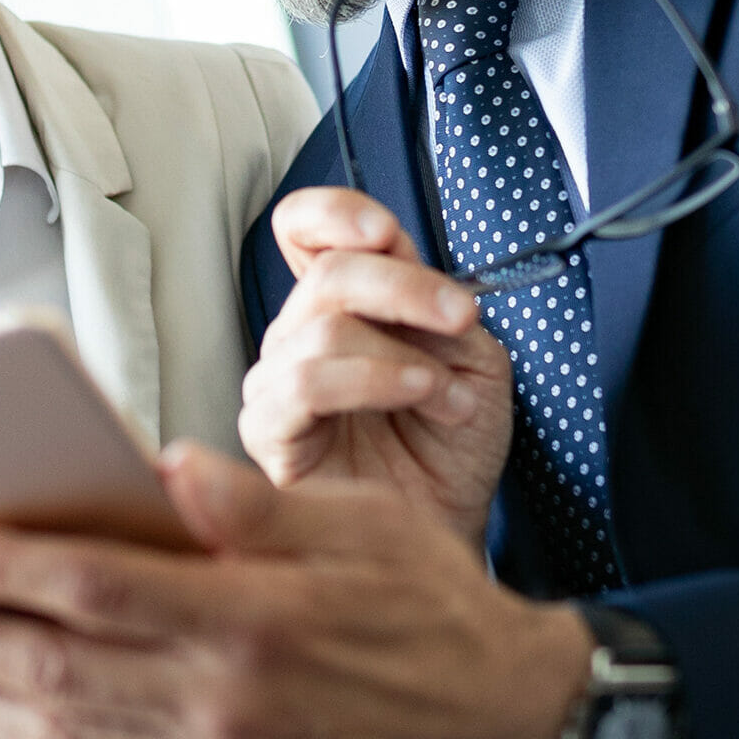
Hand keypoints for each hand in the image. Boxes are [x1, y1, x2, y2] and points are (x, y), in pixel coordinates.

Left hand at [0, 443, 592, 738]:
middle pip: (57, 673)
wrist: (486, 712)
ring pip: (64, 738)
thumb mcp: (352, 521)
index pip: (98, 590)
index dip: (9, 569)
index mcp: (253, 617)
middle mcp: (225, 702)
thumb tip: (160, 471)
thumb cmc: (419, 600)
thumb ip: (247, 504)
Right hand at [239, 188, 513, 545]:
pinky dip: (371, 380)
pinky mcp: (270, 434)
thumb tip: (402, 256)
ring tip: (450, 394)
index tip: (384, 231)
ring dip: (402, 354)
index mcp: (344, 303)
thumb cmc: (453, 445)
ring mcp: (278, 383)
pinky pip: (302, 385)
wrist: (453, 525)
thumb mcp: (468, 355)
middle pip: (327, 272)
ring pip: (320, 327)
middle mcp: (301, 335)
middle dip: (405, 286)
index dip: (334, 213)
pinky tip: (420, 396)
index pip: (304, 228)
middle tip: (460, 317)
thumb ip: (434, 300)